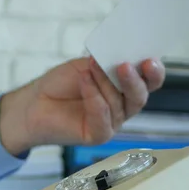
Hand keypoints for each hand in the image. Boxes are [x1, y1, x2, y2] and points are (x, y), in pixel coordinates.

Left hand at [0, 56, 164, 154]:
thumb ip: (107, 62)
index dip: (154, 72)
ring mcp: (112, 122)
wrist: (34, 103)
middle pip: (141, 96)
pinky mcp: (98, 135)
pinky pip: (104, 118)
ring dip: (105, 84)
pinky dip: (94, 97)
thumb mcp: (86, 66)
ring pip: (120, 104)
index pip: (149, 81)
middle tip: (125, 65)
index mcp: (125, 87)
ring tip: (89, 69)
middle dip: (135, 80)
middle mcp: (122, 106)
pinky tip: (84, 82)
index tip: (150, 59)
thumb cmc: (60, 84)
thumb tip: (124, 54)